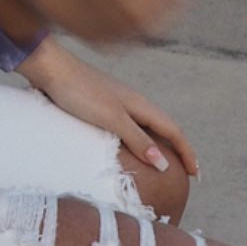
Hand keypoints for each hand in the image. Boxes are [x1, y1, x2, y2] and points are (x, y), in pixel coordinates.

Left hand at [19, 35, 199, 176]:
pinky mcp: (100, 106)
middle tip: (184, 172)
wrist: (51, 71)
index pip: (174, 131)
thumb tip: (164, 164)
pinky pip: (128, 127)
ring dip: (156, 146)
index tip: (195, 175)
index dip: (187, 152)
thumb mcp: (112, 119)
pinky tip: (127, 150)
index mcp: (141, 105)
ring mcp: (117, 103)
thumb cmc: (80, 93)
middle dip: (177, 150)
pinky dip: (136, 141)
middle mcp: (133, 103)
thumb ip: (137, 140)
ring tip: (159, 165)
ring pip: (145, 127)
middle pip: (163, 129)